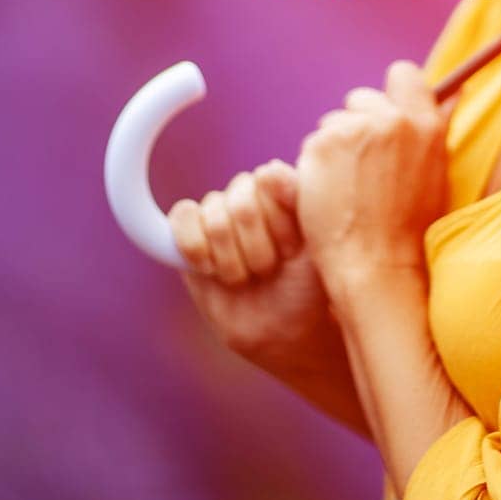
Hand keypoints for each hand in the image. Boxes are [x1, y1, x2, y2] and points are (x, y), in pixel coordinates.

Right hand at [167, 159, 331, 361]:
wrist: (278, 329)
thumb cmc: (305, 288)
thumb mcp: (318, 248)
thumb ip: (299, 203)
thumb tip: (268, 169)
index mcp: (288, 187)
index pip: (269, 182)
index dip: (280, 226)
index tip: (292, 252)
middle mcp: (254, 191)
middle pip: (242, 203)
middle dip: (258, 250)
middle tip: (269, 269)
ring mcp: (221, 209)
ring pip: (214, 218)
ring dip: (232, 261)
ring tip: (247, 275)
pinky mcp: (190, 229)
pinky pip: (182, 218)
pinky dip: (194, 248)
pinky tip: (210, 268)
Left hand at [294, 60, 455, 286]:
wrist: (378, 266)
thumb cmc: (408, 230)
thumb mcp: (434, 173)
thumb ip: (430, 131)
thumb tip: (454, 91)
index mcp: (426, 125)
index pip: (403, 74)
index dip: (391, 93)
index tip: (383, 118)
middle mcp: (393, 120)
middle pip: (361, 98)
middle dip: (356, 125)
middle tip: (361, 168)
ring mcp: (356, 130)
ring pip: (333, 123)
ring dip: (334, 147)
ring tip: (347, 188)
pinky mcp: (322, 144)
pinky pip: (312, 145)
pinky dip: (315, 167)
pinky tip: (328, 195)